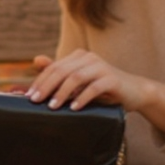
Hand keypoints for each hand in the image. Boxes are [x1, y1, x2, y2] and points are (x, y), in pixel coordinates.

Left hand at [27, 50, 164, 134]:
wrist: (135, 91)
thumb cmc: (103, 88)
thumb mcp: (80, 81)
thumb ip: (61, 72)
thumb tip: (36, 60)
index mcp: (78, 57)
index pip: (54, 67)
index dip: (40, 81)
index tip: (29, 96)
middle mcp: (89, 58)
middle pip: (62, 71)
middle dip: (47, 86)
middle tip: (36, 101)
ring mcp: (101, 67)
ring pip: (76, 78)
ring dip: (62, 93)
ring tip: (53, 107)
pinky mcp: (112, 79)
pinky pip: (94, 88)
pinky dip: (82, 98)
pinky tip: (74, 108)